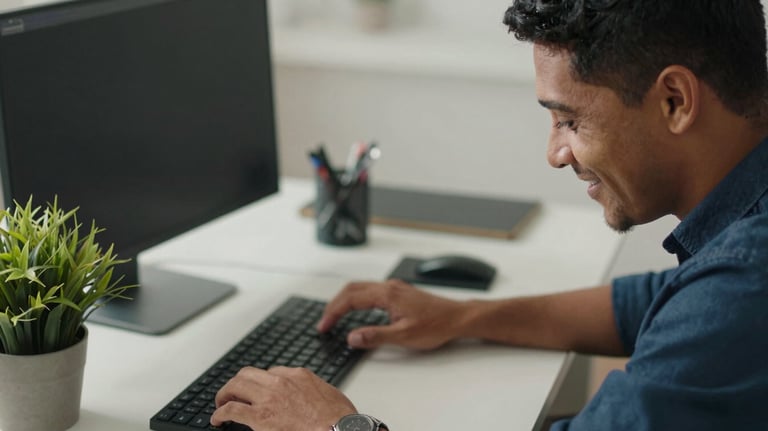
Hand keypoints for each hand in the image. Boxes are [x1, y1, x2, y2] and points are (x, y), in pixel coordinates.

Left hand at [211, 366, 355, 430]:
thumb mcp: (330, 394)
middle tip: (233, 393)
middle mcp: (280, 382)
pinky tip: (217, 419)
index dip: (262, 382)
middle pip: (248, 374)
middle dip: (238, 383)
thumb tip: (312, 395)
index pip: (272, 372)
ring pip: (236, 386)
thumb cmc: (339, 419)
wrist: (338, 430)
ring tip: (221, 403)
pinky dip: (220, 413)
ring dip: (225, 394)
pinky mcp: (259, 417)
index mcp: (298, 375)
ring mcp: (269, 398)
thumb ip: (315, 390)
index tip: (259, 391)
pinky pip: (231, 410)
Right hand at [317, 278, 465, 349]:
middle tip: (324, 322)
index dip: (333, 312)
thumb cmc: (437, 325)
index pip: (350, 299)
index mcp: (387, 294)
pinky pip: (371, 292)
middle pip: (352, 289)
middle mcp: (389, 287)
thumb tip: (352, 337)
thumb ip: (376, 336)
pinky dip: (357, 300)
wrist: (458, 318)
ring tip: (335, 317)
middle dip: (334, 305)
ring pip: (361, 289)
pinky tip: (358, 311)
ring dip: (345, 301)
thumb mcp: (404, 336)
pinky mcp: (400, 293)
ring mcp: (395, 289)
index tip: (323, 326)